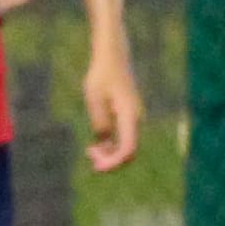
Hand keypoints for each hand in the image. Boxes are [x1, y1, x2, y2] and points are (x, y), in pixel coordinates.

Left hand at [82, 42, 143, 175]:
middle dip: (109, 160)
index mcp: (130, 116)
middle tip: (88, 155)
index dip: (113, 163)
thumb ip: (100, 124)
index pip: (127, 150)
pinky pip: (123, 139)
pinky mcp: (128, 118)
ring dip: (108, 154)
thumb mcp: (94, 100)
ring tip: (89, 151)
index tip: (96, 168)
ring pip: (125, 147)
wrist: (113, 57)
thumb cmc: (101, 75)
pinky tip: (95, 146)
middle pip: (128, 152)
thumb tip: (104, 146)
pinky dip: (110, 146)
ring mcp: (133, 119)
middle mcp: (136, 120)